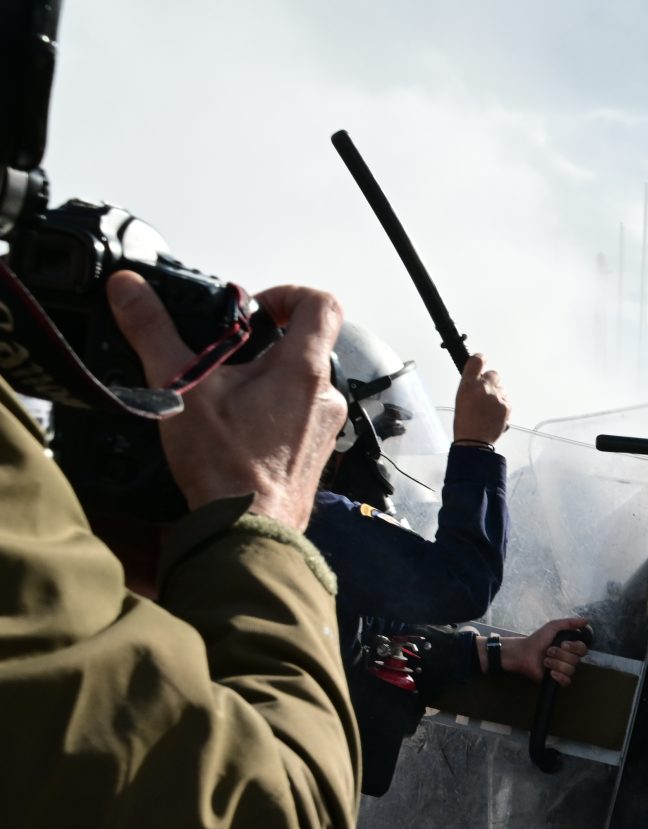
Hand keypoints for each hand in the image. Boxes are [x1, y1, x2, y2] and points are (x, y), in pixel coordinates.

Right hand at [109, 274, 345, 527]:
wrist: (250, 530)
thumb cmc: (226, 463)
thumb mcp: (180, 386)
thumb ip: (153, 330)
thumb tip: (129, 288)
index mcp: (304, 369)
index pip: (322, 304)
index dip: (289, 294)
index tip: (255, 308)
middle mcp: (326, 396)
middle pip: (304, 346)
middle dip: (262, 344)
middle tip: (221, 357)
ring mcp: (325, 428)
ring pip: (298, 384)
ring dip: (263, 380)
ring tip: (221, 396)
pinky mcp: (315, 453)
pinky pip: (297, 417)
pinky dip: (269, 411)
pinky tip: (235, 428)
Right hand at [453, 353, 509, 443]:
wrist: (474, 440)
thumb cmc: (464, 422)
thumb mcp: (461, 398)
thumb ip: (471, 385)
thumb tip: (479, 378)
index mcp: (468, 384)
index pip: (476, 361)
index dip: (480, 359)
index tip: (481, 360)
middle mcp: (483, 388)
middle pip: (493, 374)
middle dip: (490, 381)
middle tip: (485, 392)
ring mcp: (497, 397)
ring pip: (501, 388)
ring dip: (496, 394)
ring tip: (488, 408)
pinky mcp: (506, 406)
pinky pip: (506, 399)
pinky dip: (501, 404)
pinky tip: (493, 413)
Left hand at [497, 617, 588, 684]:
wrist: (524, 653)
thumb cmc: (538, 639)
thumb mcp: (553, 627)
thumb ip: (570, 623)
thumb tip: (587, 620)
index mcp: (571, 648)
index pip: (583, 649)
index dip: (574, 648)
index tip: (563, 644)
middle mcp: (570, 659)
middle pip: (576, 660)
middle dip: (560, 655)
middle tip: (548, 651)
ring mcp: (564, 670)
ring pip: (570, 670)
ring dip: (555, 664)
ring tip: (545, 661)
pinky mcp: (558, 680)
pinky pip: (566, 681)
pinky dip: (559, 676)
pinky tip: (550, 672)